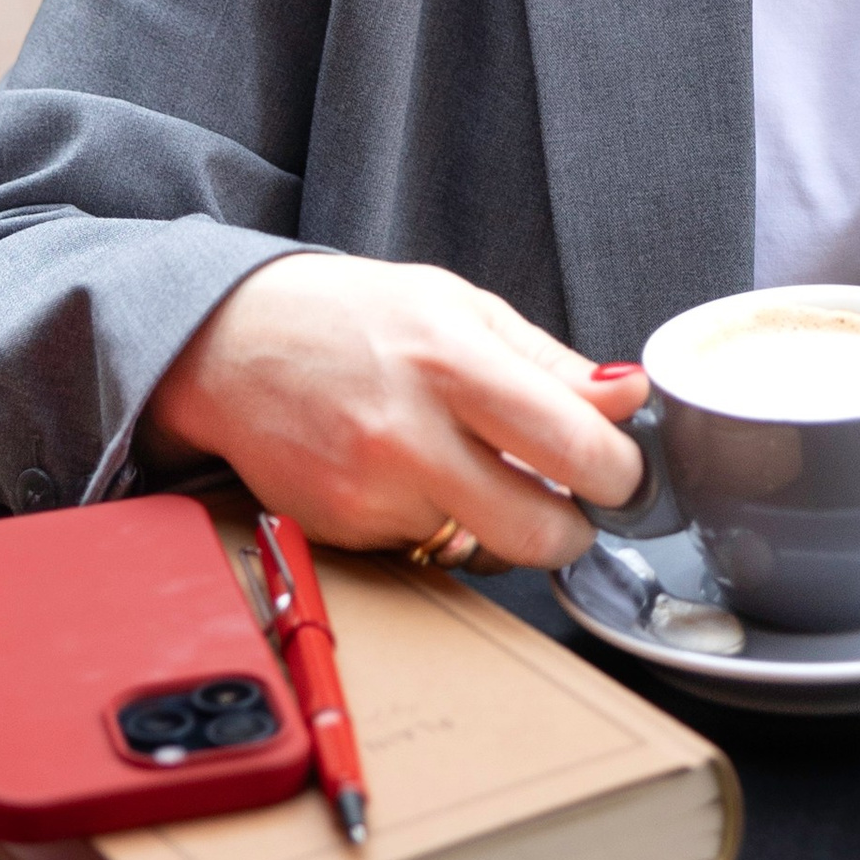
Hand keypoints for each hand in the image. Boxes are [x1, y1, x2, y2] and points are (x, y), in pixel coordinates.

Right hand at [143, 256, 649, 570]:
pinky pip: (425, 550)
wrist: (231, 343)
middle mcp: (408, 436)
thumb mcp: (461, 309)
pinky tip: (407, 475)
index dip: (619, 471)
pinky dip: (435, 524)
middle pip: (538, 533)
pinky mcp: (341, 534)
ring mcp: (369, 495)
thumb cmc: (354, 316)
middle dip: (574, 529)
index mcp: (452, 363)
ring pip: (482, 547)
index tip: (622, 469)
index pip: (574, 447)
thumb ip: (551, 363)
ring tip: (467, 466)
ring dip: (497, 524)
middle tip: (571, 501)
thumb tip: (629, 395)